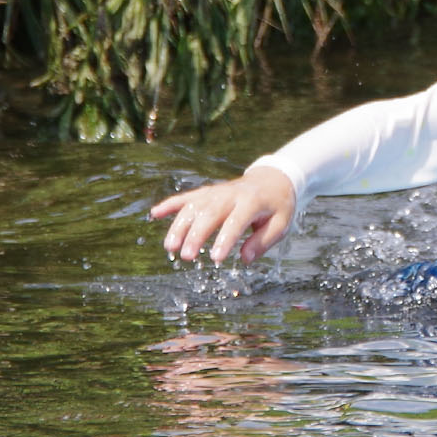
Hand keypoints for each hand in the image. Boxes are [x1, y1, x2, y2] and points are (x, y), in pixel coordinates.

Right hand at [150, 167, 297, 263]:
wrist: (272, 178)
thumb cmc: (277, 206)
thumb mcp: (281, 223)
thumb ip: (263, 241)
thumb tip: (245, 259)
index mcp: (251, 202)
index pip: (236, 221)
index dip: (225, 239)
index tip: (216, 258)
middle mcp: (230, 194)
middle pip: (209, 214)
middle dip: (196, 235)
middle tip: (186, 256)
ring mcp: (216, 191)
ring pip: (193, 206)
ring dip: (179, 225)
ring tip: (169, 247)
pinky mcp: (207, 192)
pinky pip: (186, 196)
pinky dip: (170, 204)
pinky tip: (155, 213)